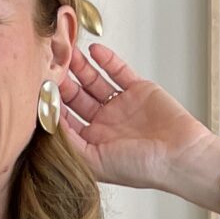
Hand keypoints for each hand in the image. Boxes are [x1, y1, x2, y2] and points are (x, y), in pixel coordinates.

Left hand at [53, 41, 213, 193]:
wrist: (179, 156)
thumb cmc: (141, 168)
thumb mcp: (95, 162)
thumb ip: (69, 143)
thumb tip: (46, 122)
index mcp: (92, 143)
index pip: (65, 119)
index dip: (53, 104)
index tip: (40, 89)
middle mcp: (104, 124)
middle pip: (76, 96)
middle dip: (63, 80)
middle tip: (50, 64)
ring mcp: (121, 105)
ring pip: (94, 81)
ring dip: (80, 67)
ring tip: (68, 51)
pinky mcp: (138, 90)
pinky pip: (118, 71)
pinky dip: (107, 60)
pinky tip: (94, 51)